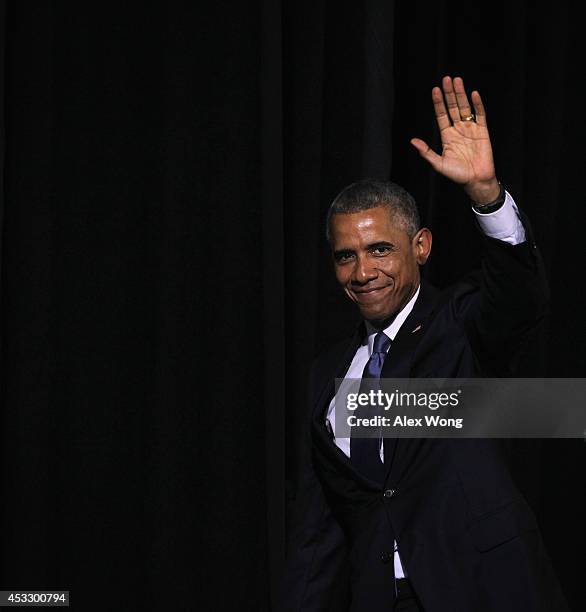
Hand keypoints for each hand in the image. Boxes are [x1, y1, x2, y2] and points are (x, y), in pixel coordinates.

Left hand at [410, 76, 499, 203]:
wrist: (475, 180)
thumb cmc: (457, 174)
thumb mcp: (438, 164)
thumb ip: (426, 152)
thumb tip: (412, 141)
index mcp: (446, 136)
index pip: (441, 115)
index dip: (438, 103)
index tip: (435, 90)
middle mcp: (458, 130)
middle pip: (453, 107)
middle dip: (449, 94)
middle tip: (446, 79)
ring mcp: (470, 129)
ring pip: (465, 108)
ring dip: (461, 94)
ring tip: (457, 81)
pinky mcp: (482, 131)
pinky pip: (480, 115)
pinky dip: (477, 105)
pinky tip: (473, 94)